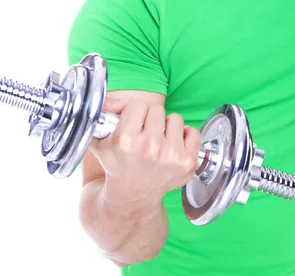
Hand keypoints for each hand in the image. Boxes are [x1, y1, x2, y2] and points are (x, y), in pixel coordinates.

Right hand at [89, 97, 200, 211]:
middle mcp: (150, 148)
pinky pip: (193, 132)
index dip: (134, 111)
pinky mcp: (187, 163)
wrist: (133, 194)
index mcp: (126, 141)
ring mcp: (171, 156)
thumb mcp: (101, 139)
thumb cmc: (117, 163)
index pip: (138, 104)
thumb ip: (105, 112)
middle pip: (157, 109)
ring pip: (175, 118)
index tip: (132, 123)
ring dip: (167, 126)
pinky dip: (185, 136)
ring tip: (158, 140)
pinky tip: (172, 146)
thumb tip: (115, 99)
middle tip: (144, 132)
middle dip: (150, 118)